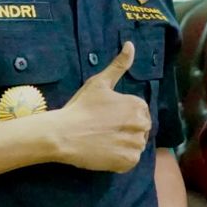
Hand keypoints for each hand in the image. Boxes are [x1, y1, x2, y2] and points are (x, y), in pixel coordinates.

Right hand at [53, 43, 150, 171]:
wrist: (64, 134)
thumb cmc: (81, 107)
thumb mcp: (99, 82)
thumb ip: (119, 65)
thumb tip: (130, 44)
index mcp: (138, 105)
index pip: (139, 113)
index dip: (123, 116)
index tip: (106, 118)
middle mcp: (142, 125)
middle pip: (140, 130)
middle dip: (126, 130)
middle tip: (104, 130)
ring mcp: (136, 145)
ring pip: (135, 145)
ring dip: (124, 144)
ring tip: (104, 141)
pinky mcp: (128, 162)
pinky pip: (130, 160)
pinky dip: (120, 159)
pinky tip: (105, 152)